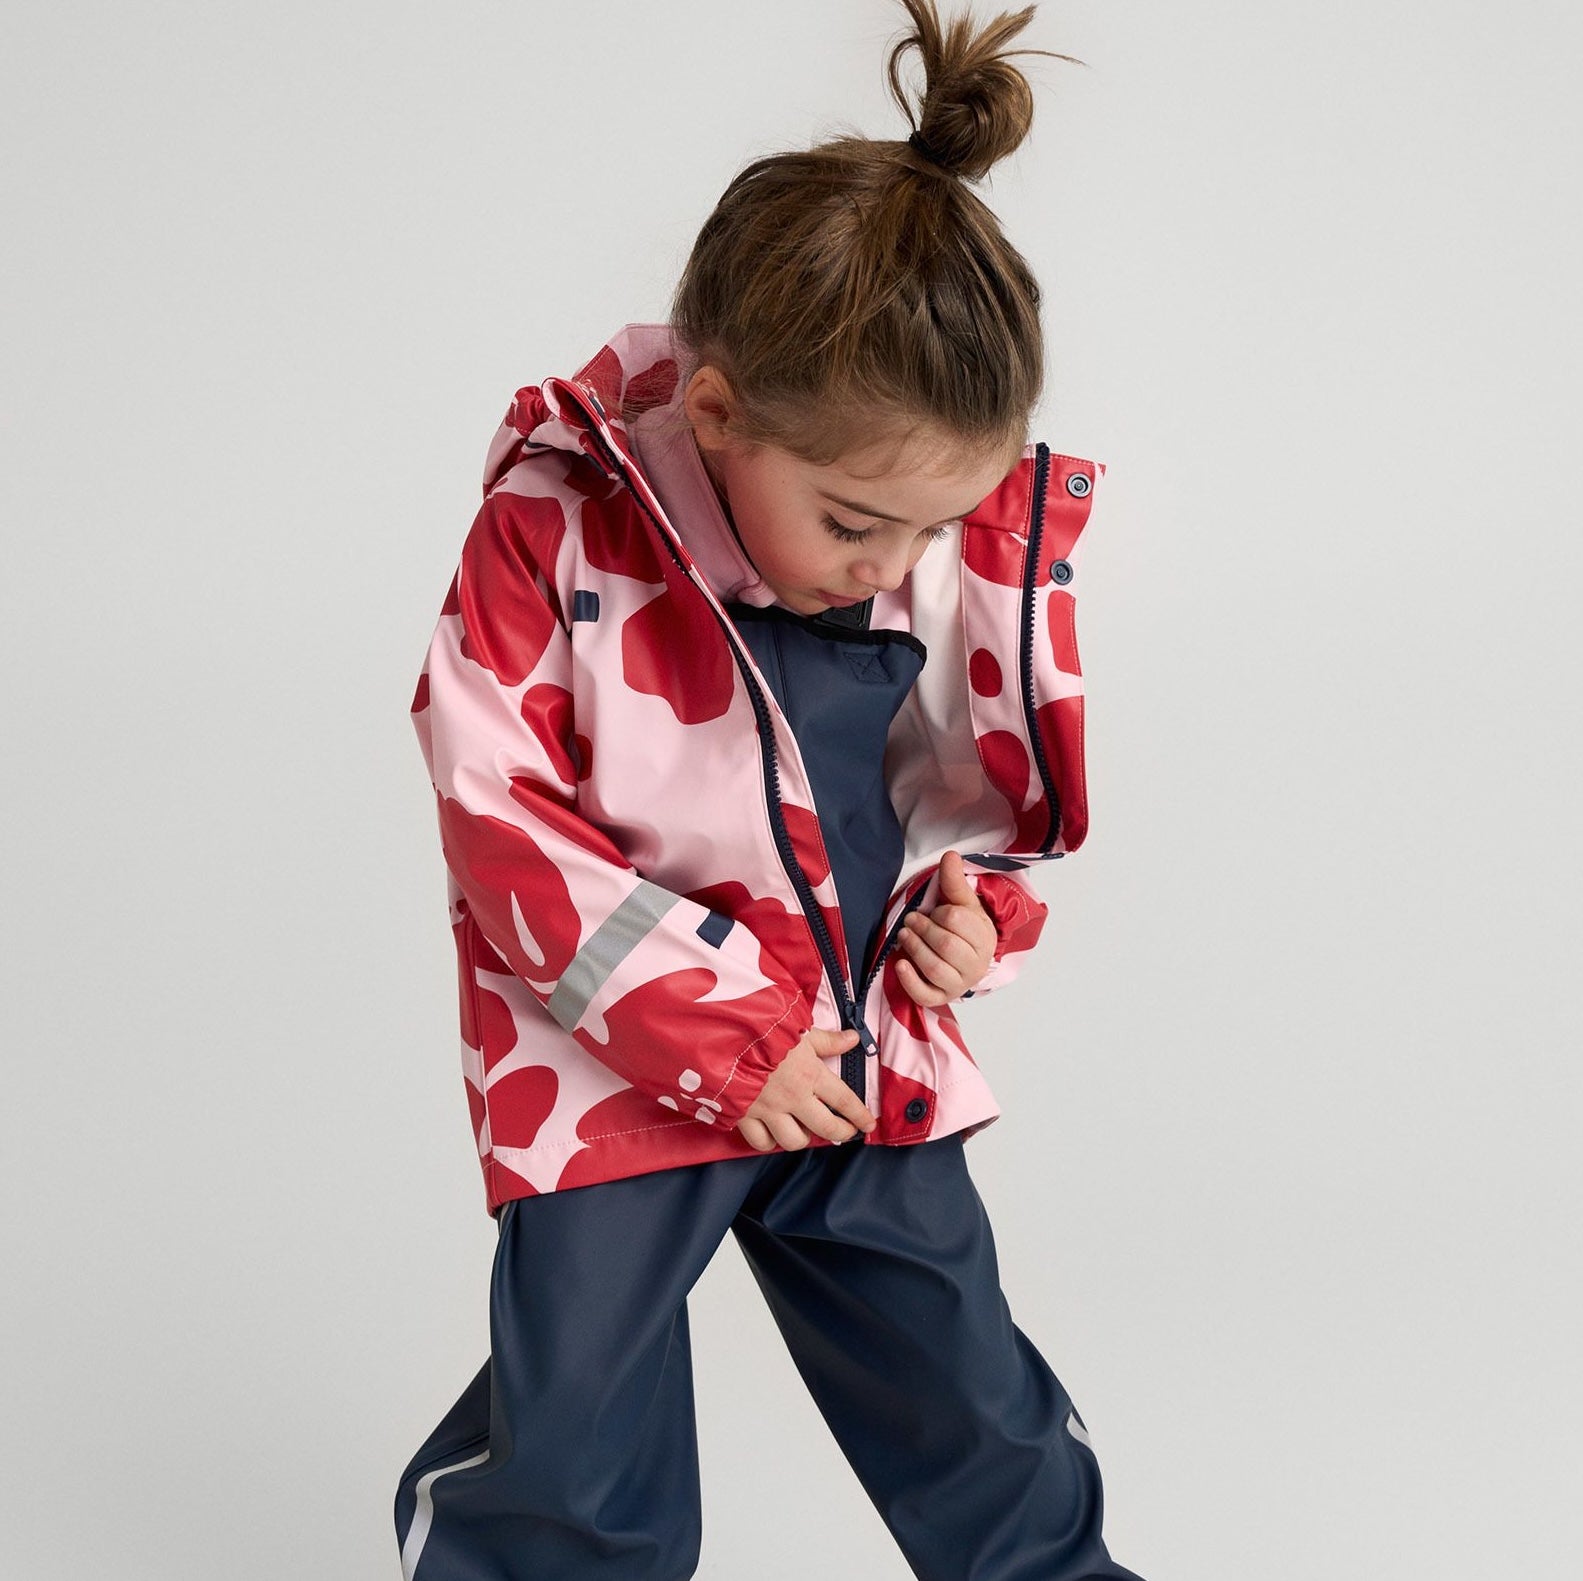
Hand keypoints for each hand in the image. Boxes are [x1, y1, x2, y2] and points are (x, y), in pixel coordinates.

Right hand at [737, 1026, 877, 1151]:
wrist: (719, 1035)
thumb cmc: (760, 1029)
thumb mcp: (798, 1029)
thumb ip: (826, 1040)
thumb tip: (853, 1038)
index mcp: (809, 1073)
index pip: (844, 1100)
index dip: (859, 1114)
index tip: (868, 1123)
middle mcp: (793, 1097)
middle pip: (826, 1128)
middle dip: (841, 1132)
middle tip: (845, 1131)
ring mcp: (768, 1110)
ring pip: (794, 1141)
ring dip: (804, 1137)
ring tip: (806, 1129)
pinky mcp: (744, 1116)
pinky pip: (762, 1142)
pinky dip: (770, 1141)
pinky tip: (774, 1132)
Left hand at [893, 849, 997, 1006]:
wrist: (965, 960)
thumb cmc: (963, 930)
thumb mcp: (962, 904)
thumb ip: (955, 881)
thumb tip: (950, 855)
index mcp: (984, 938)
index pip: (958, 920)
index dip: (941, 912)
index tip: (935, 911)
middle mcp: (976, 965)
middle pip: (946, 945)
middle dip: (924, 929)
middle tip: (911, 920)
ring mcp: (959, 985)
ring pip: (935, 968)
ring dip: (914, 948)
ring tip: (904, 935)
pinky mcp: (940, 998)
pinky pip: (925, 995)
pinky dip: (910, 980)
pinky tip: (899, 964)